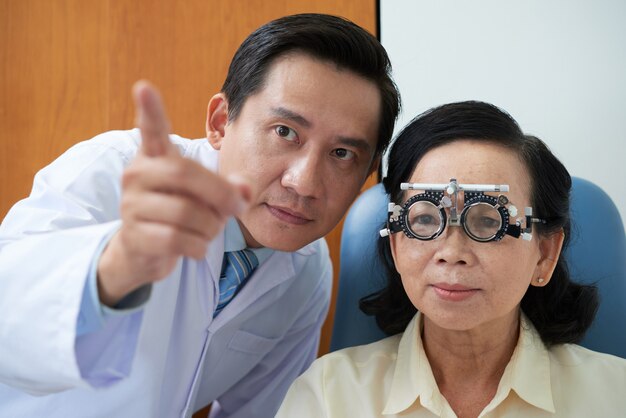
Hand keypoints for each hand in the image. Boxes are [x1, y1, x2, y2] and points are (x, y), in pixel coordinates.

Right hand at [97, 80, 248, 306]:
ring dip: (211, 228)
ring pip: (188, 214)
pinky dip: (199, 247)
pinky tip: (195, 245)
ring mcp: (131, 205)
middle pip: (186, 174)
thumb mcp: (206, 195)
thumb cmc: (180, 213)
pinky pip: (180, 240)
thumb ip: (228, 187)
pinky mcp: (135, 235)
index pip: (151, 130)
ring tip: (207, 229)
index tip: (143, 87)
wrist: (143, 250)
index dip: (150, 110)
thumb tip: (244, 190)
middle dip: (222, 194)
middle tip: (238, 207)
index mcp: (155, 156)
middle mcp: (137, 174)